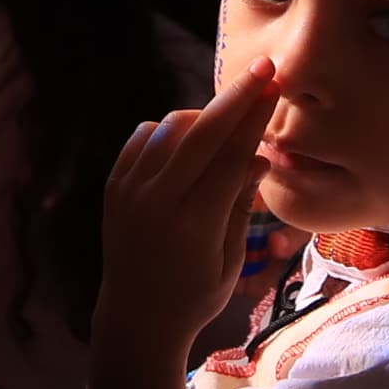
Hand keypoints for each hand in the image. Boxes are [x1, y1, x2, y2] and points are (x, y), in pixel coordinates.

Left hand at [93, 61, 279, 359]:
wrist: (135, 319)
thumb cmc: (195, 295)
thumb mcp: (230, 258)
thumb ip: (240, 203)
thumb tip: (257, 154)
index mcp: (193, 224)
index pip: (231, 156)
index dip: (255, 119)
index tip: (274, 88)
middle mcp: (156, 202)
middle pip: (202, 132)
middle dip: (236, 97)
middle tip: (264, 70)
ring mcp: (129, 191)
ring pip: (170, 128)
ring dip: (202, 116)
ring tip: (226, 124)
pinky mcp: (114, 186)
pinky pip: (143, 138)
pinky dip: (169, 131)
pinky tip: (188, 141)